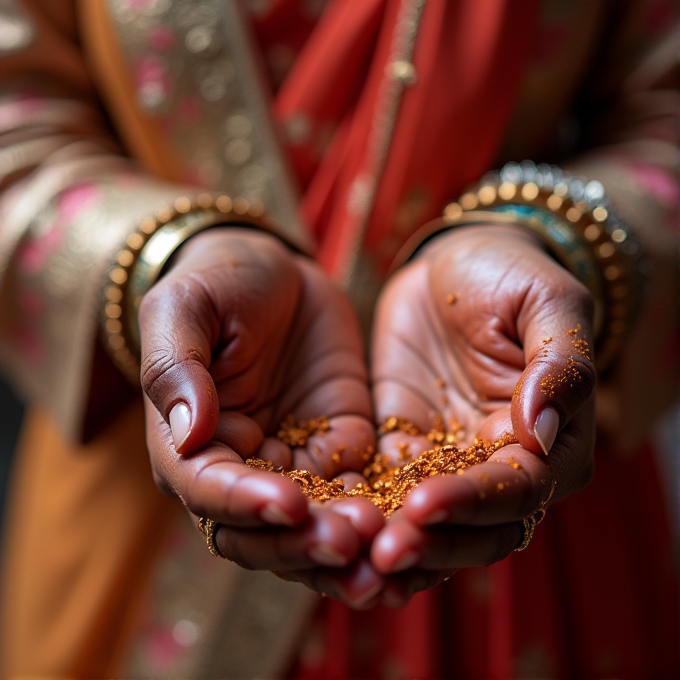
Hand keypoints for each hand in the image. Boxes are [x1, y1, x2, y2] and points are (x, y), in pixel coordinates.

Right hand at [139, 228, 375, 577]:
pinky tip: (413, 523)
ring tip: (387, 545)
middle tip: (350, 540)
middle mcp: (241, 467)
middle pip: (263, 532)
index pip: (209, 491)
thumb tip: (189, 435)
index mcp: (189, 444)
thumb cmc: (219, 282)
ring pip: (314, 526)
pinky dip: (383, 512)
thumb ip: (176, 367)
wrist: (277, 273)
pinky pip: (361, 491)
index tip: (288, 505)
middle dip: (303, 543)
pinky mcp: (341, 448)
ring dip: (346, 544)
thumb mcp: (186, 308)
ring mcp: (293, 463)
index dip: (245, 505)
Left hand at [368, 224, 595, 605]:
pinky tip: (327, 529)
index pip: (518, 491)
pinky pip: (382, 493)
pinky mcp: (402, 449)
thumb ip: (558, 366)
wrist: (455, 263)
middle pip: (474, 528)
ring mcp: (449, 462)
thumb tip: (540, 432)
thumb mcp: (547, 303)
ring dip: (392, 544)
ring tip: (350, 558)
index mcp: (551, 442)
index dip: (474, 503)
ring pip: (426, 525)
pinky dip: (362, 516)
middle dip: (430, 544)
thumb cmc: (511, 275)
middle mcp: (503, 466)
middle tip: (380, 553)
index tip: (423, 503)